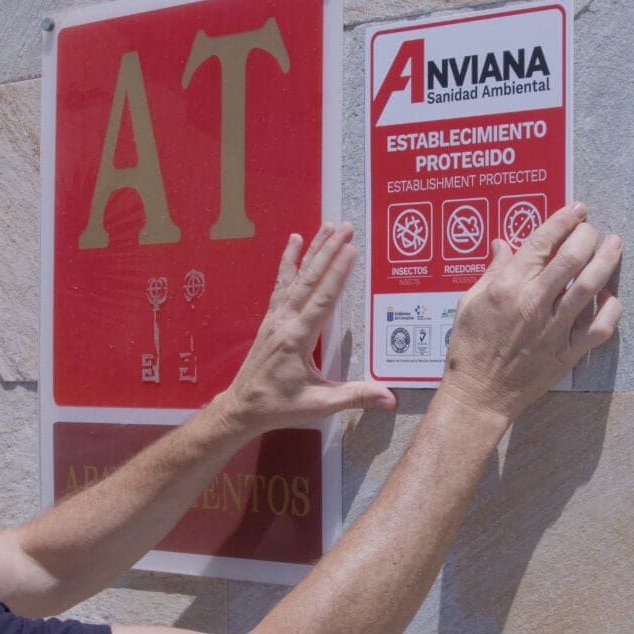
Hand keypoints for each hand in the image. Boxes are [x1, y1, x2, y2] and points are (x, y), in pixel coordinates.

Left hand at [215, 223, 397, 434]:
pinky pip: (281, 283)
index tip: (350, 248)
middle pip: (310, 279)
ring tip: (326, 226)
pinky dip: (288, 261)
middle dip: (328, 251)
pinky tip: (294, 241)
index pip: (322, 300)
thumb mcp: (319, 404)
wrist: (243, 407)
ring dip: (312, 249)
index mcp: (298, 339)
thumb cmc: (280, 407)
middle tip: (345, 226)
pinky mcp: (271, 318)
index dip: (337, 273)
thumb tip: (390, 397)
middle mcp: (285, 321)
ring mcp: (275, 317)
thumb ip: (354, 396)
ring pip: (296, 276)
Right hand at [437, 202, 622, 423]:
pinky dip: (610, 310)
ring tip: (614, 246)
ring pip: (590, 287)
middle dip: (587, 235)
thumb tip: (505, 245)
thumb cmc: (469, 349)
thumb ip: (492, 272)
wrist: (479, 396)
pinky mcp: (567, 354)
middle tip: (593, 228)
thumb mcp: (470, 303)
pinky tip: (610, 297)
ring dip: (606, 261)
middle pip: (572, 258)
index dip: (563, 221)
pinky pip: (599, 328)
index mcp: (508, 287)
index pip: (542, 242)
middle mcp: (534, 304)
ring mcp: (554, 330)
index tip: (576, 210)